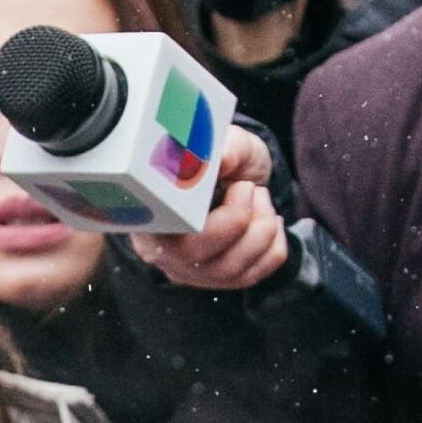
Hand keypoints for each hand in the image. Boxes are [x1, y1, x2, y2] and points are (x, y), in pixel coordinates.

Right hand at [134, 122, 287, 292]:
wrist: (238, 176)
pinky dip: (273, 246)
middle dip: (238, 220)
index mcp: (148, 212)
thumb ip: (224, 147)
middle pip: (195, 255)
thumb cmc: (223, 157)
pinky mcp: (218, 282)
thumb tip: (222, 158)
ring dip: (260, 230)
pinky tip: (269, 220)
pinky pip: (252, 275)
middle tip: (250, 188)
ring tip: (261, 198)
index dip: (196, 213)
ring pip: (228, 269)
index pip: (163, 227)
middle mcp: (161, 250)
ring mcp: (190, 272)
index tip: (233, 184)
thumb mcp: (226, 140)